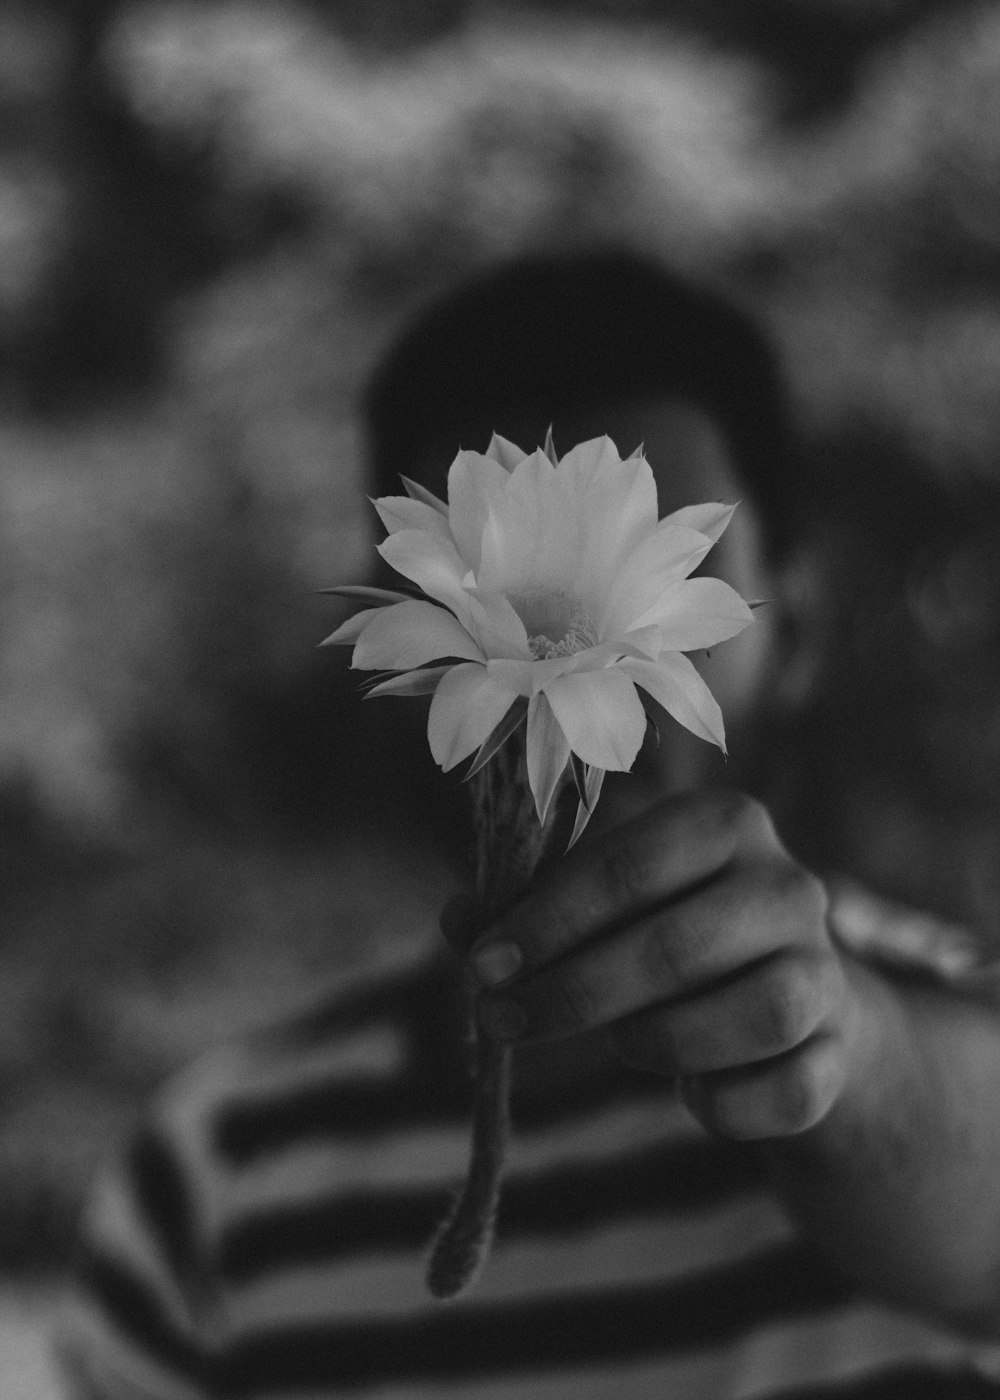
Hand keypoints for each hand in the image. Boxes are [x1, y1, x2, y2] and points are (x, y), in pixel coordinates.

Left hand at [467, 788, 863, 1139]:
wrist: (791, 1002)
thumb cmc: (671, 934)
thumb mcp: (605, 906)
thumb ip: (531, 907)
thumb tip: (459, 920)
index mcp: (725, 823)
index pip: (627, 867)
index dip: (546, 921)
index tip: (483, 966)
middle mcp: (789, 884)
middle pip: (676, 947)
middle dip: (573, 994)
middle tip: (502, 1021)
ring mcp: (827, 967)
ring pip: (748, 1017)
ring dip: (658, 1043)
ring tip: (623, 1041)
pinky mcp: (842, 1048)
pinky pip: (784, 1092)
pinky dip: (721, 1102)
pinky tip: (693, 1090)